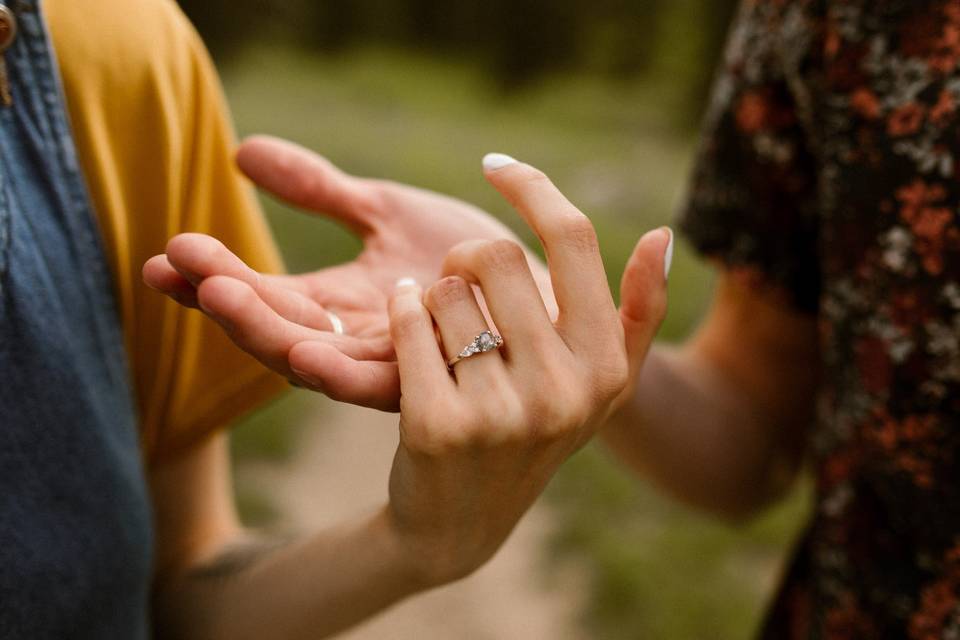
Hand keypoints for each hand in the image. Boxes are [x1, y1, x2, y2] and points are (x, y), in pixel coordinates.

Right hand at [143, 136, 553, 410]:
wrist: (548, 298)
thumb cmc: (470, 257)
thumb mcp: (385, 212)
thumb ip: (320, 189)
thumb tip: (241, 151)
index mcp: (340, 306)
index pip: (265, 295)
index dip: (216, 277)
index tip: (166, 254)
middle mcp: (360, 341)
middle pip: (279, 329)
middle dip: (229, 298)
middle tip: (180, 262)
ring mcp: (394, 365)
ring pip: (317, 357)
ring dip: (266, 329)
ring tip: (221, 294)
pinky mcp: (433, 381)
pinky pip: (380, 380)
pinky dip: (337, 368)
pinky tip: (301, 349)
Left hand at [382, 156, 670, 583]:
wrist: (461, 521)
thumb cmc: (532, 434)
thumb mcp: (598, 384)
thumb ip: (637, 313)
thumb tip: (662, 233)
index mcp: (607, 369)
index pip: (571, 241)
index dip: (532, 186)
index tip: (497, 163)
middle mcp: (564, 392)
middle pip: (496, 255)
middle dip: (464, 261)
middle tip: (456, 290)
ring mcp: (502, 414)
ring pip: (444, 290)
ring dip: (431, 300)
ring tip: (442, 339)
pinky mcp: (438, 428)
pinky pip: (409, 323)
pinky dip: (400, 313)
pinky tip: (406, 331)